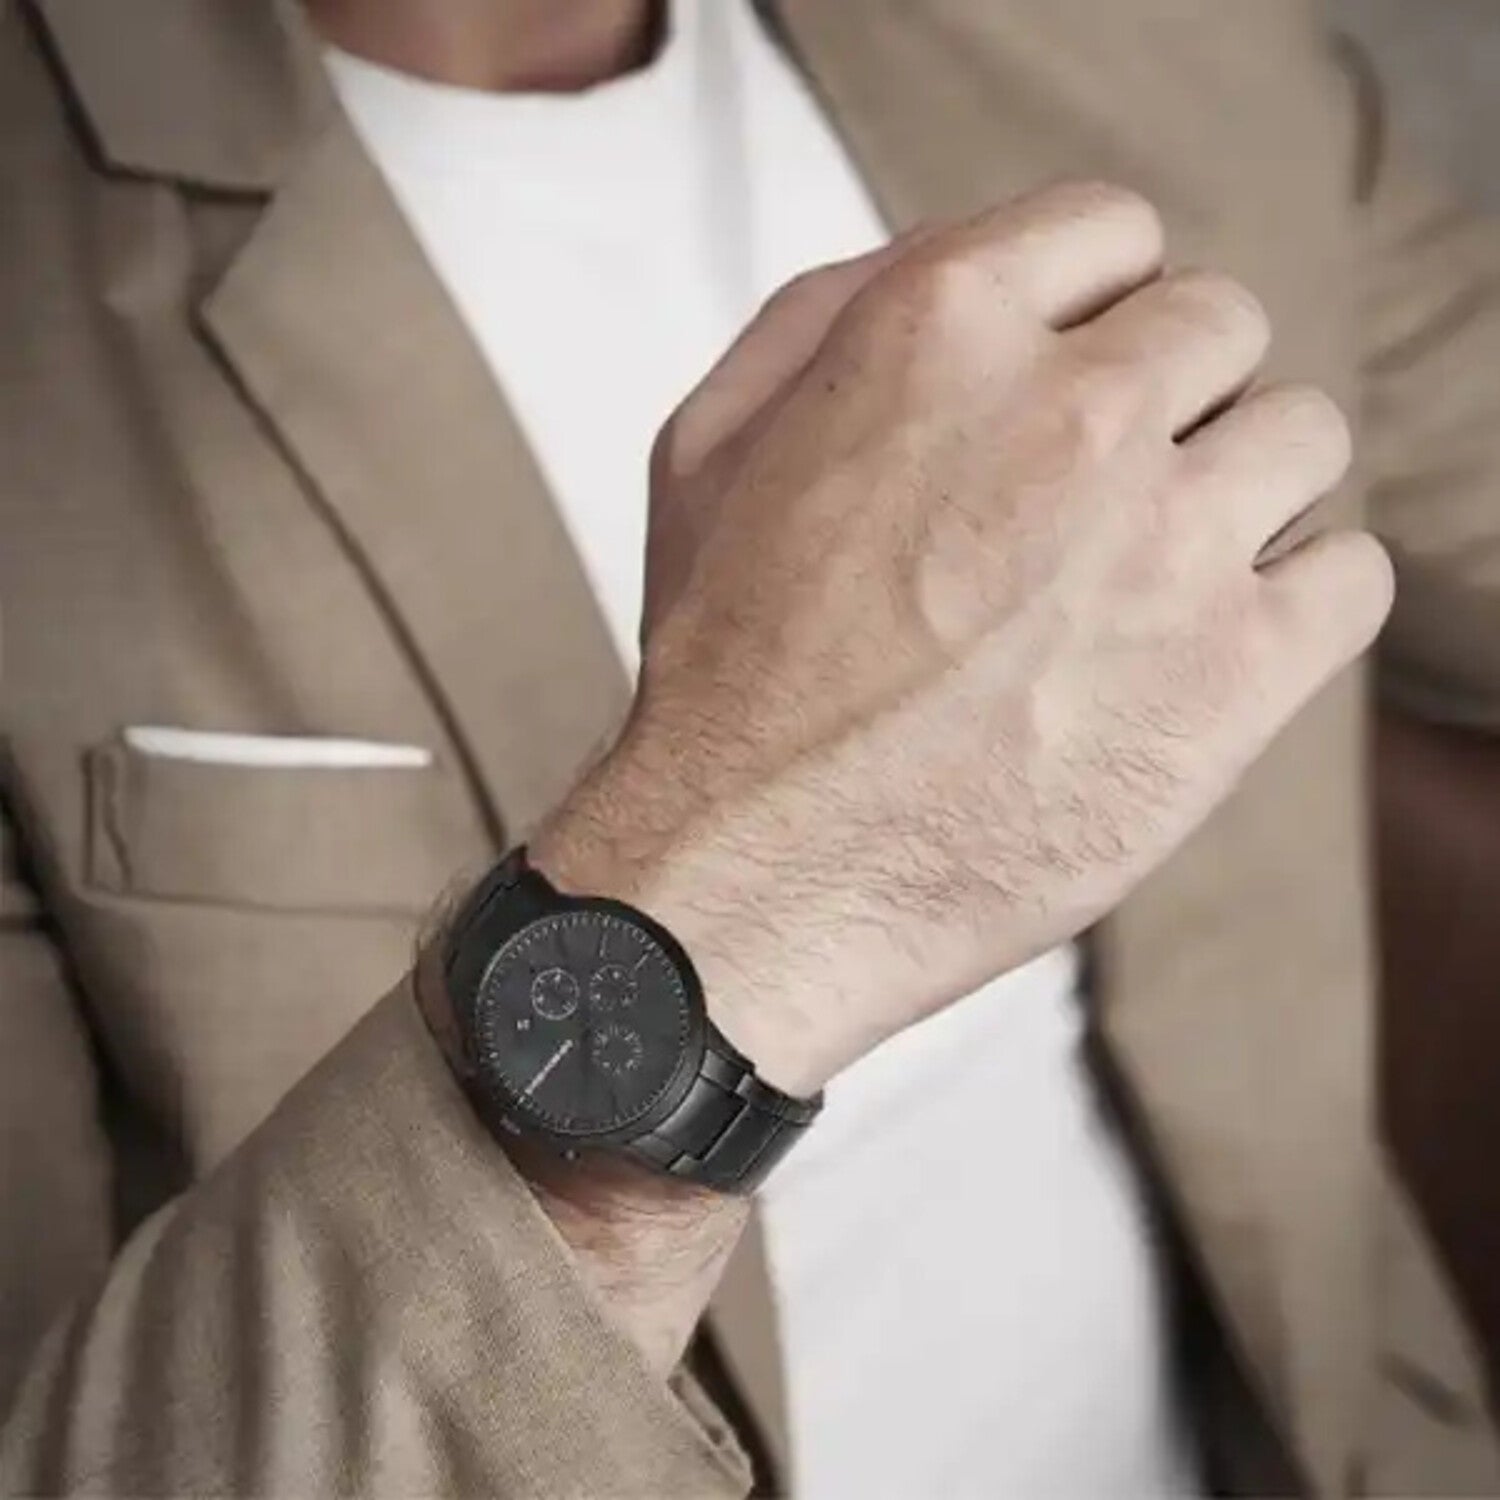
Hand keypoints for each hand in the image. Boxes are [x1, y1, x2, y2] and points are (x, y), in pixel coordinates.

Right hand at [534, 180, 1390, 1097]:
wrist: (756, 872)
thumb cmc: (729, 676)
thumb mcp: (707, 451)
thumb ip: (828, 317)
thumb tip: (956, 263)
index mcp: (940, 332)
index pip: (1109, 229)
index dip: (1095, 301)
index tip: (1078, 369)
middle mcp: (1075, 410)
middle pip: (1220, 325)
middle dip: (1166, 398)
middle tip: (1098, 498)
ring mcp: (1171, 541)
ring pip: (1302, 437)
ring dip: (1238, 493)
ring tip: (1148, 581)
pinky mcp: (1237, 674)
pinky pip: (1352, 575)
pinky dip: (1299, 603)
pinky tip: (1207, 647)